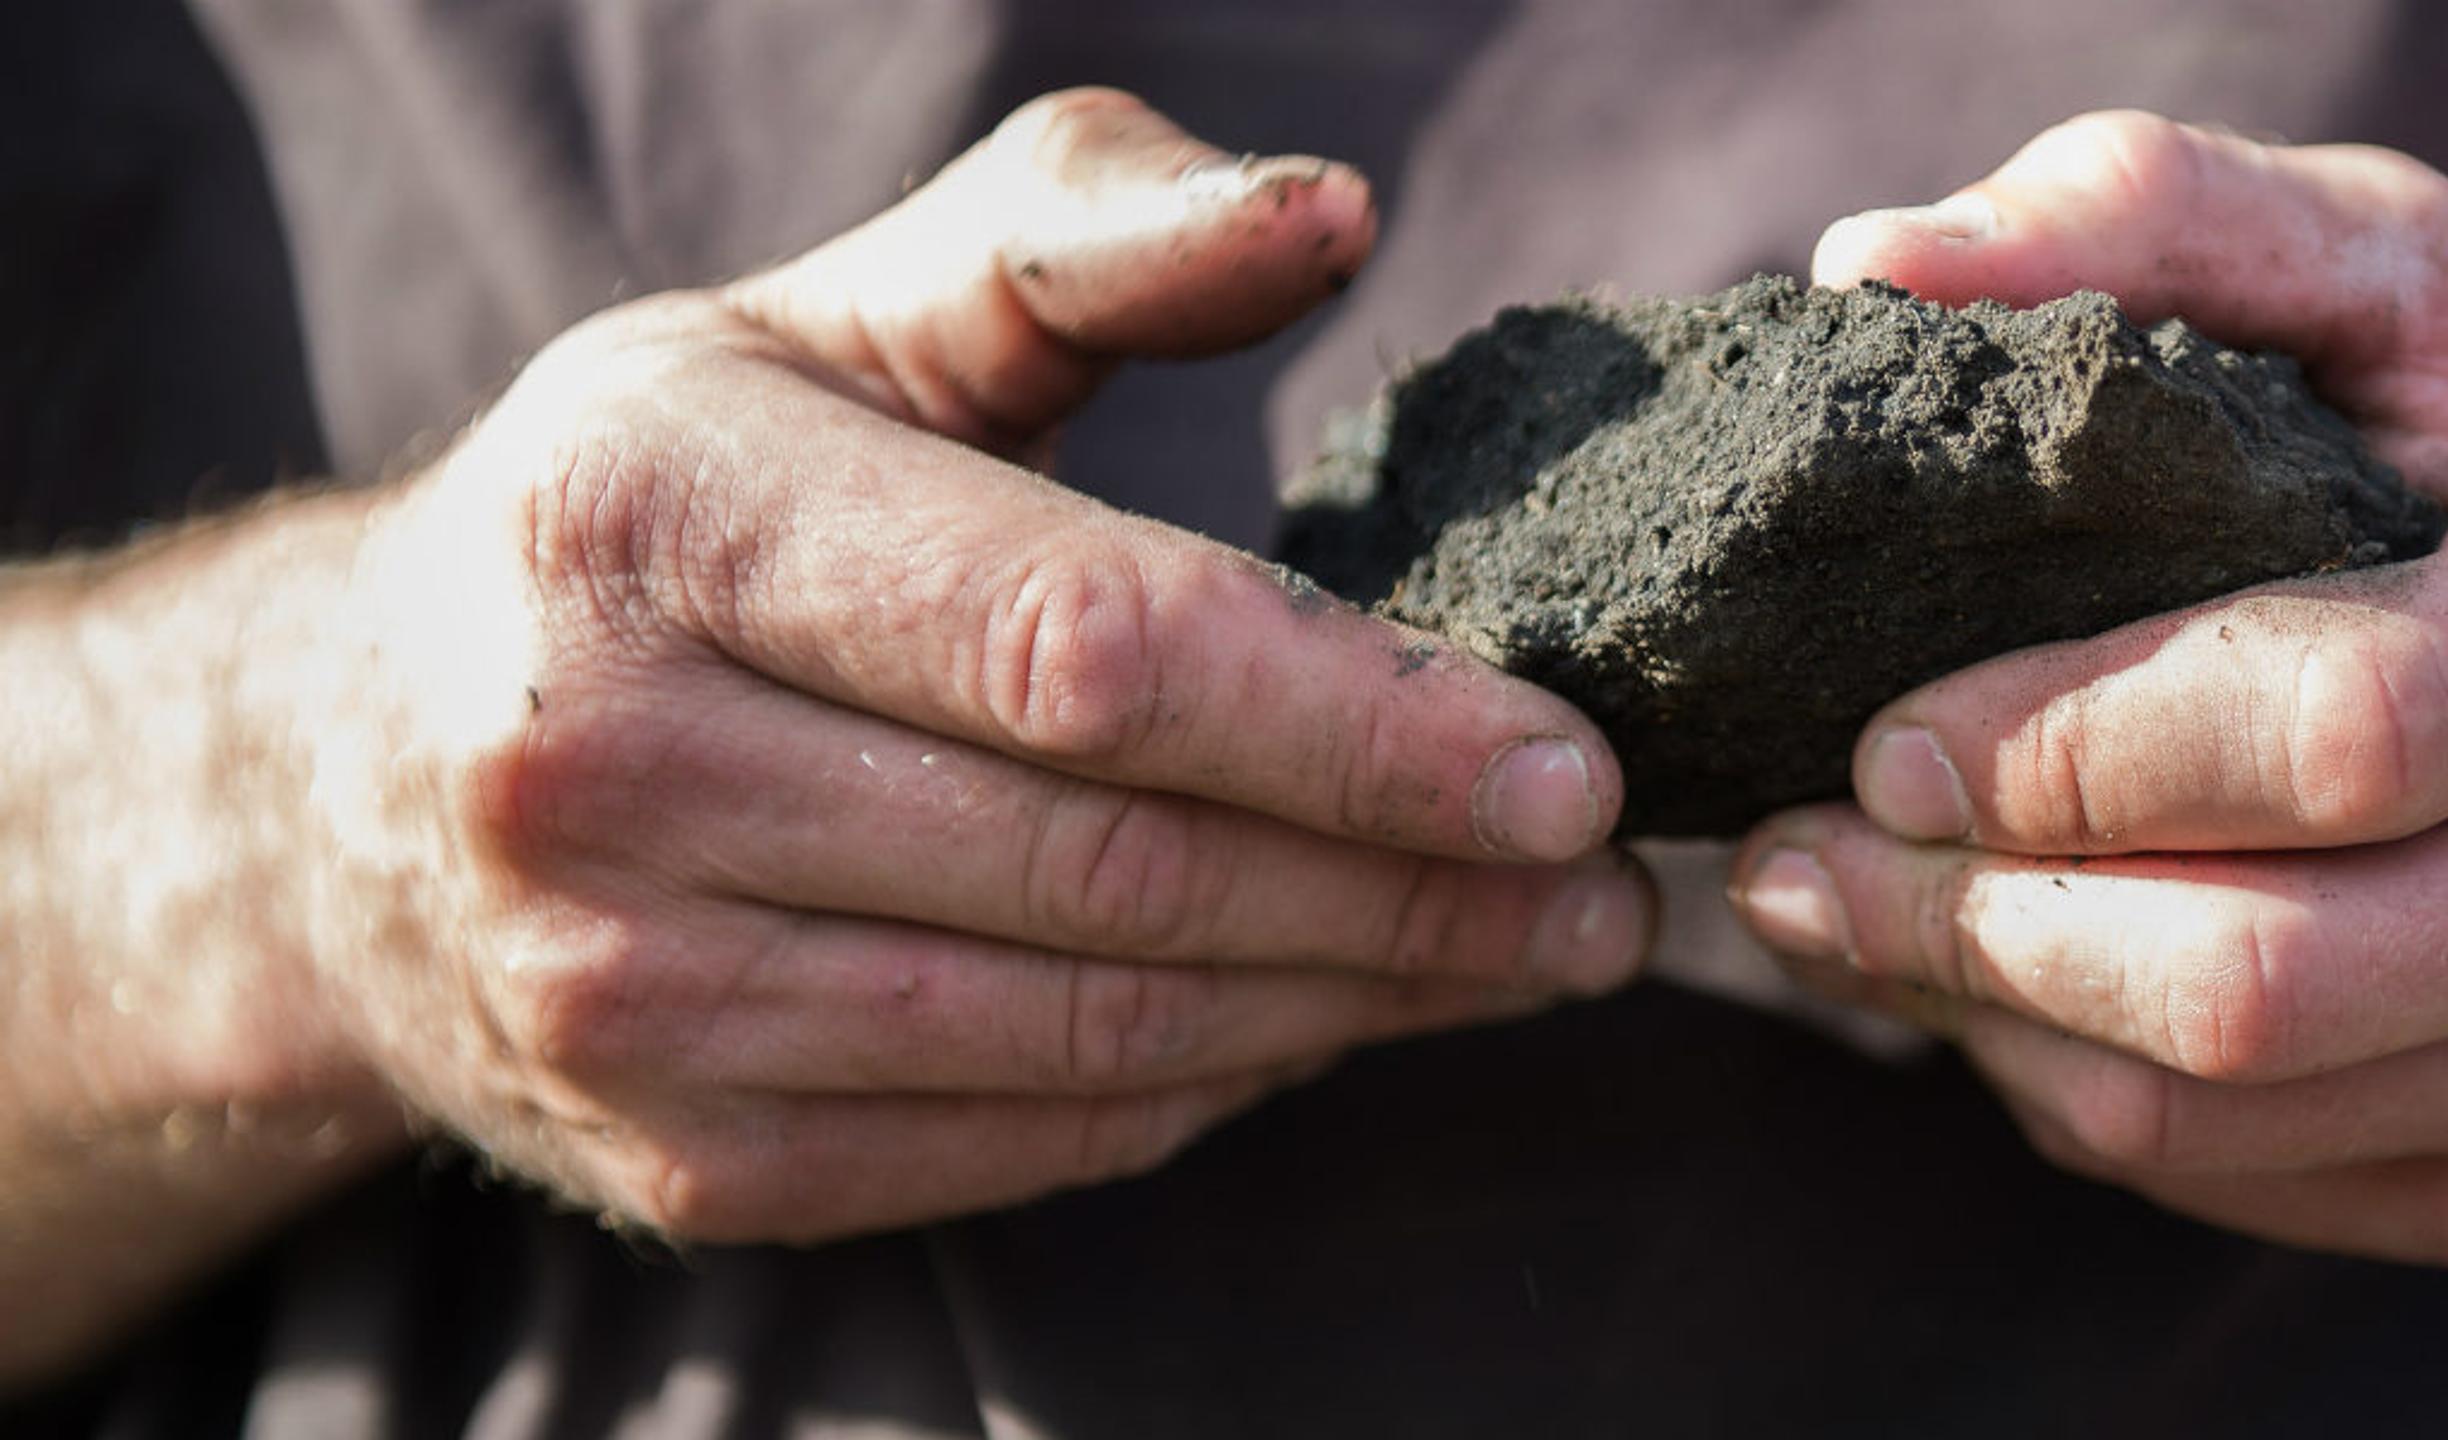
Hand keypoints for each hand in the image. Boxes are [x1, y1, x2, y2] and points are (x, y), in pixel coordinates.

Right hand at [292, 90, 1649, 1241]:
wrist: (355, 773)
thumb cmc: (668, 504)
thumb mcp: (838, 322)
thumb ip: (1083, 242)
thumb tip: (1331, 211)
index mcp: (659, 520)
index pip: (1085, 649)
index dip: (1359, 722)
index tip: (1571, 758)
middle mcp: (601, 772)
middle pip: (1119, 866)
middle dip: (1415, 888)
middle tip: (1610, 886)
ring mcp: (626, 1000)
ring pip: (1095, 1036)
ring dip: (1359, 1004)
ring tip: (1535, 953)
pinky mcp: (680, 1163)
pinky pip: (1032, 1143)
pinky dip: (1220, 1085)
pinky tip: (1339, 1012)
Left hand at [1733, 113, 2447, 1264]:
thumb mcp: (2375, 252)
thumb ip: (2145, 209)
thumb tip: (1881, 269)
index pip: (2345, 735)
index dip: (2075, 750)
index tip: (1885, 729)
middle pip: (2272, 978)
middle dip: (1975, 924)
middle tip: (1798, 858)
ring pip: (2235, 1113)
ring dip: (1990, 1027)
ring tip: (1856, 915)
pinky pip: (2252, 1189)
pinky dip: (2077, 1101)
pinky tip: (2002, 984)